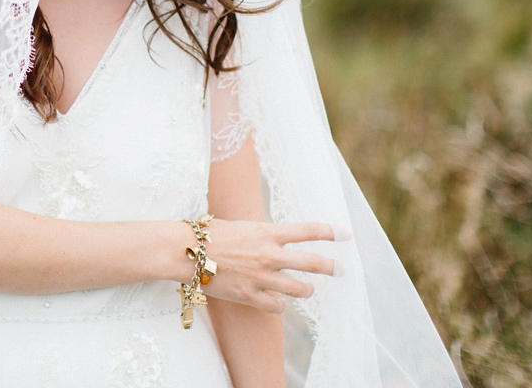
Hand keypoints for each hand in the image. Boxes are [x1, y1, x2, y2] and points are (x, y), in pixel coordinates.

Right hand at [202, 220, 337, 312]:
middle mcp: (270, 254)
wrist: (185, 252)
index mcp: (267, 232)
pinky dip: (280, 305)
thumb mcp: (239, 225)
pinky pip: (278, 306)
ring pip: (300, 289)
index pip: (308, 231)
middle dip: (332, 267)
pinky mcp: (250, 296)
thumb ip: (260, 232)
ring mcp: (262, 277)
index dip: (331, 232)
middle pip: (313, 263)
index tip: (346, 234)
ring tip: (307, 289)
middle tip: (342, 269)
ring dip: (306, 290)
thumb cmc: (208, 234)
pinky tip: (277, 302)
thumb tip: (270, 234)